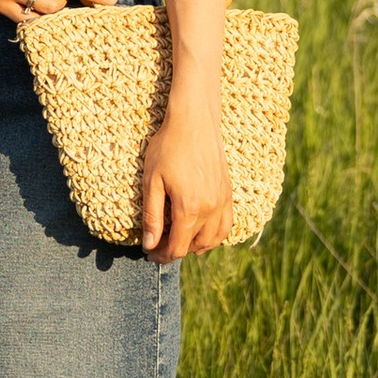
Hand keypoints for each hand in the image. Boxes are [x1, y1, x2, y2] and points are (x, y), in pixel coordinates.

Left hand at [140, 90, 231, 260]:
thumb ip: (152, 216)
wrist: (195, 121)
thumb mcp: (152, 181)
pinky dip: (214, 236)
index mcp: (190, 208)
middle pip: (193, 246)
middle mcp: (210, 208)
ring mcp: (222, 201)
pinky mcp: (228, 193)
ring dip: (194, 246)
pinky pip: (226, 225)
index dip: (161, 255)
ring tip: (177, 241)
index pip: (177, 247)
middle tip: (157, 245)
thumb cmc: (168, 147)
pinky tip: (200, 233)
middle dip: (174, 251)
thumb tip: (149, 245)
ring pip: (213, 240)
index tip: (148, 253)